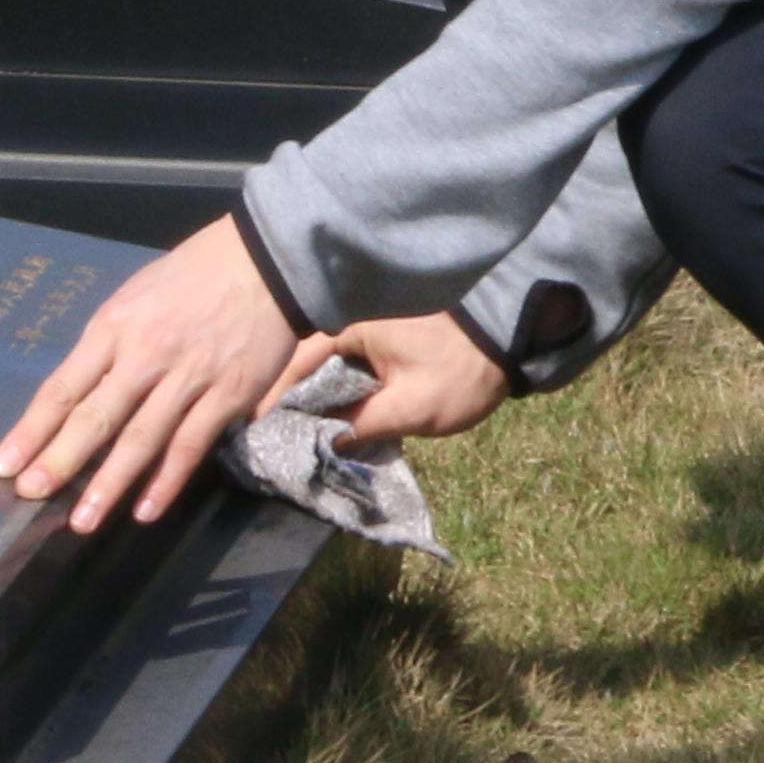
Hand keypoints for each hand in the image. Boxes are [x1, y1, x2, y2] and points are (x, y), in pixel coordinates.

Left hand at [0, 217, 301, 533]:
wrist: (266, 259)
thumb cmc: (192, 276)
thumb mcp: (134, 296)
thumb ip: (108, 345)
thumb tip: (77, 394)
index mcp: (114, 327)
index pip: (63, 388)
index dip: (31, 430)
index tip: (4, 464)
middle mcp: (145, 354)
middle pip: (95, 417)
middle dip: (59, 461)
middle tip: (30, 495)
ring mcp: (188, 377)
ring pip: (141, 439)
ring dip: (109, 484)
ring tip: (83, 521)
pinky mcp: (227, 395)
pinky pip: (190, 445)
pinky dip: (166, 481)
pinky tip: (145, 510)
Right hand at [273, 312, 511, 446]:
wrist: (513, 340)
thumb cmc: (463, 372)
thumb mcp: (413, 407)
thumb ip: (363, 425)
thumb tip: (325, 444)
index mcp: (353, 326)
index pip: (295, 360)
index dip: (271, 395)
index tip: (250, 425)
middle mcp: (352, 319)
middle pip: (301, 358)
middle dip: (283, 394)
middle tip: (264, 432)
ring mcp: (366, 325)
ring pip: (321, 361)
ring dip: (307, 391)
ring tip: (286, 426)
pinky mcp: (381, 337)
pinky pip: (342, 361)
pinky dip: (330, 385)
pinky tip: (324, 412)